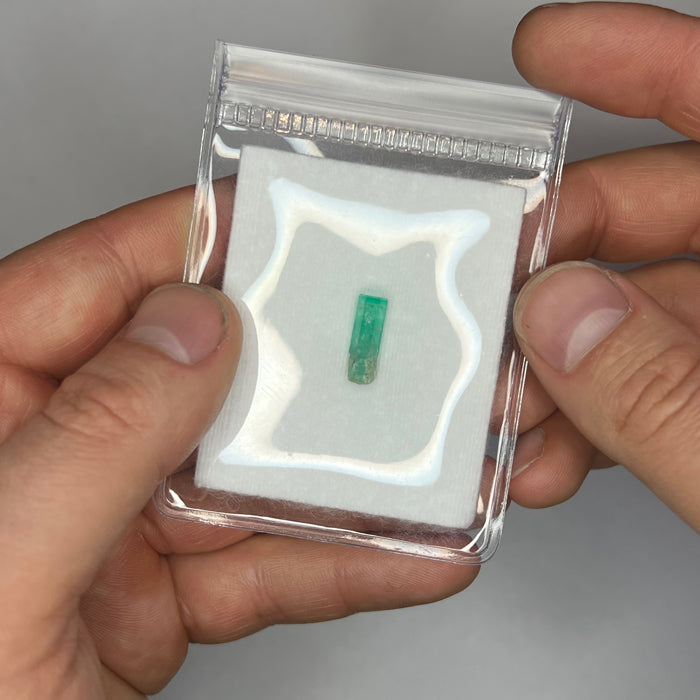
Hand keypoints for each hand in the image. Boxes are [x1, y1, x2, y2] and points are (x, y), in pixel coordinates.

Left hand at [0, 194, 481, 698]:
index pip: (103, 280)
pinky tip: (412, 554)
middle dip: (303, 360)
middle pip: (201, 370)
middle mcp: (53, 441)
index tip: (297, 218)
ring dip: (348, 474)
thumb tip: (192, 328)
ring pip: (253, 471)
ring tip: (437, 453)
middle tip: (395, 336)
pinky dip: (341, 563)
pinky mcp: (165, 591)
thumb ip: (91, 438)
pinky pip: (265, 562)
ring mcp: (116, 516)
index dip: (203, 241)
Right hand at [508, 3, 699, 529]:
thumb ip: (680, 403)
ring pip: (657, 313)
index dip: (648, 61)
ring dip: (567, 360)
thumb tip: (561, 320)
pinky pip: (664, 381)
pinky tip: (557, 454)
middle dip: (568, 256)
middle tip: (498, 298)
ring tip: (514, 413)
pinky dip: (598, 414)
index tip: (550, 47)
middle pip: (682, 212)